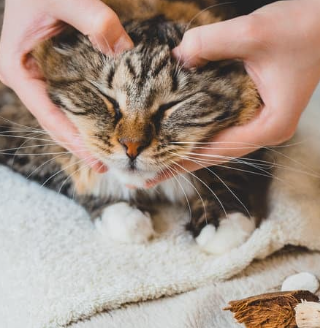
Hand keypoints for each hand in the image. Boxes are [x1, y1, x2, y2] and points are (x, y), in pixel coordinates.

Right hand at [0, 0, 132, 171]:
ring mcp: (38, 79)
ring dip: (83, 135)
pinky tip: (102, 129)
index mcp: (19, 71)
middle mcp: (27, 81)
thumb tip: (125, 50)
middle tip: (106, 164)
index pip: (49, 116)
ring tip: (105, 155)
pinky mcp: (51, 75)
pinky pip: (68, 103)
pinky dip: (85, 117)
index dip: (74, 139)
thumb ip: (94, 19)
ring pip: (62, 116)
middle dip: (81, 144)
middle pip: (56, 123)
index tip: (97, 158)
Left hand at [147, 0, 319, 186]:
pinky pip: (220, 130)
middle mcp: (264, 131)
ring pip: (215, 145)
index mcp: (268, 125)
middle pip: (212, 155)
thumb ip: (208, 43)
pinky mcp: (255, 113)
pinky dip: (197, 137)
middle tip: (146, 178)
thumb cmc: (301, 28)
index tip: (154, 173)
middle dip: (178, 164)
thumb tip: (174, 57)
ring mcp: (260, 124)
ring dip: (186, 153)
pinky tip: (179, 141)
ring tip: (156, 165)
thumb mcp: (252, 33)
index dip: (181, 161)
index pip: (215, 151)